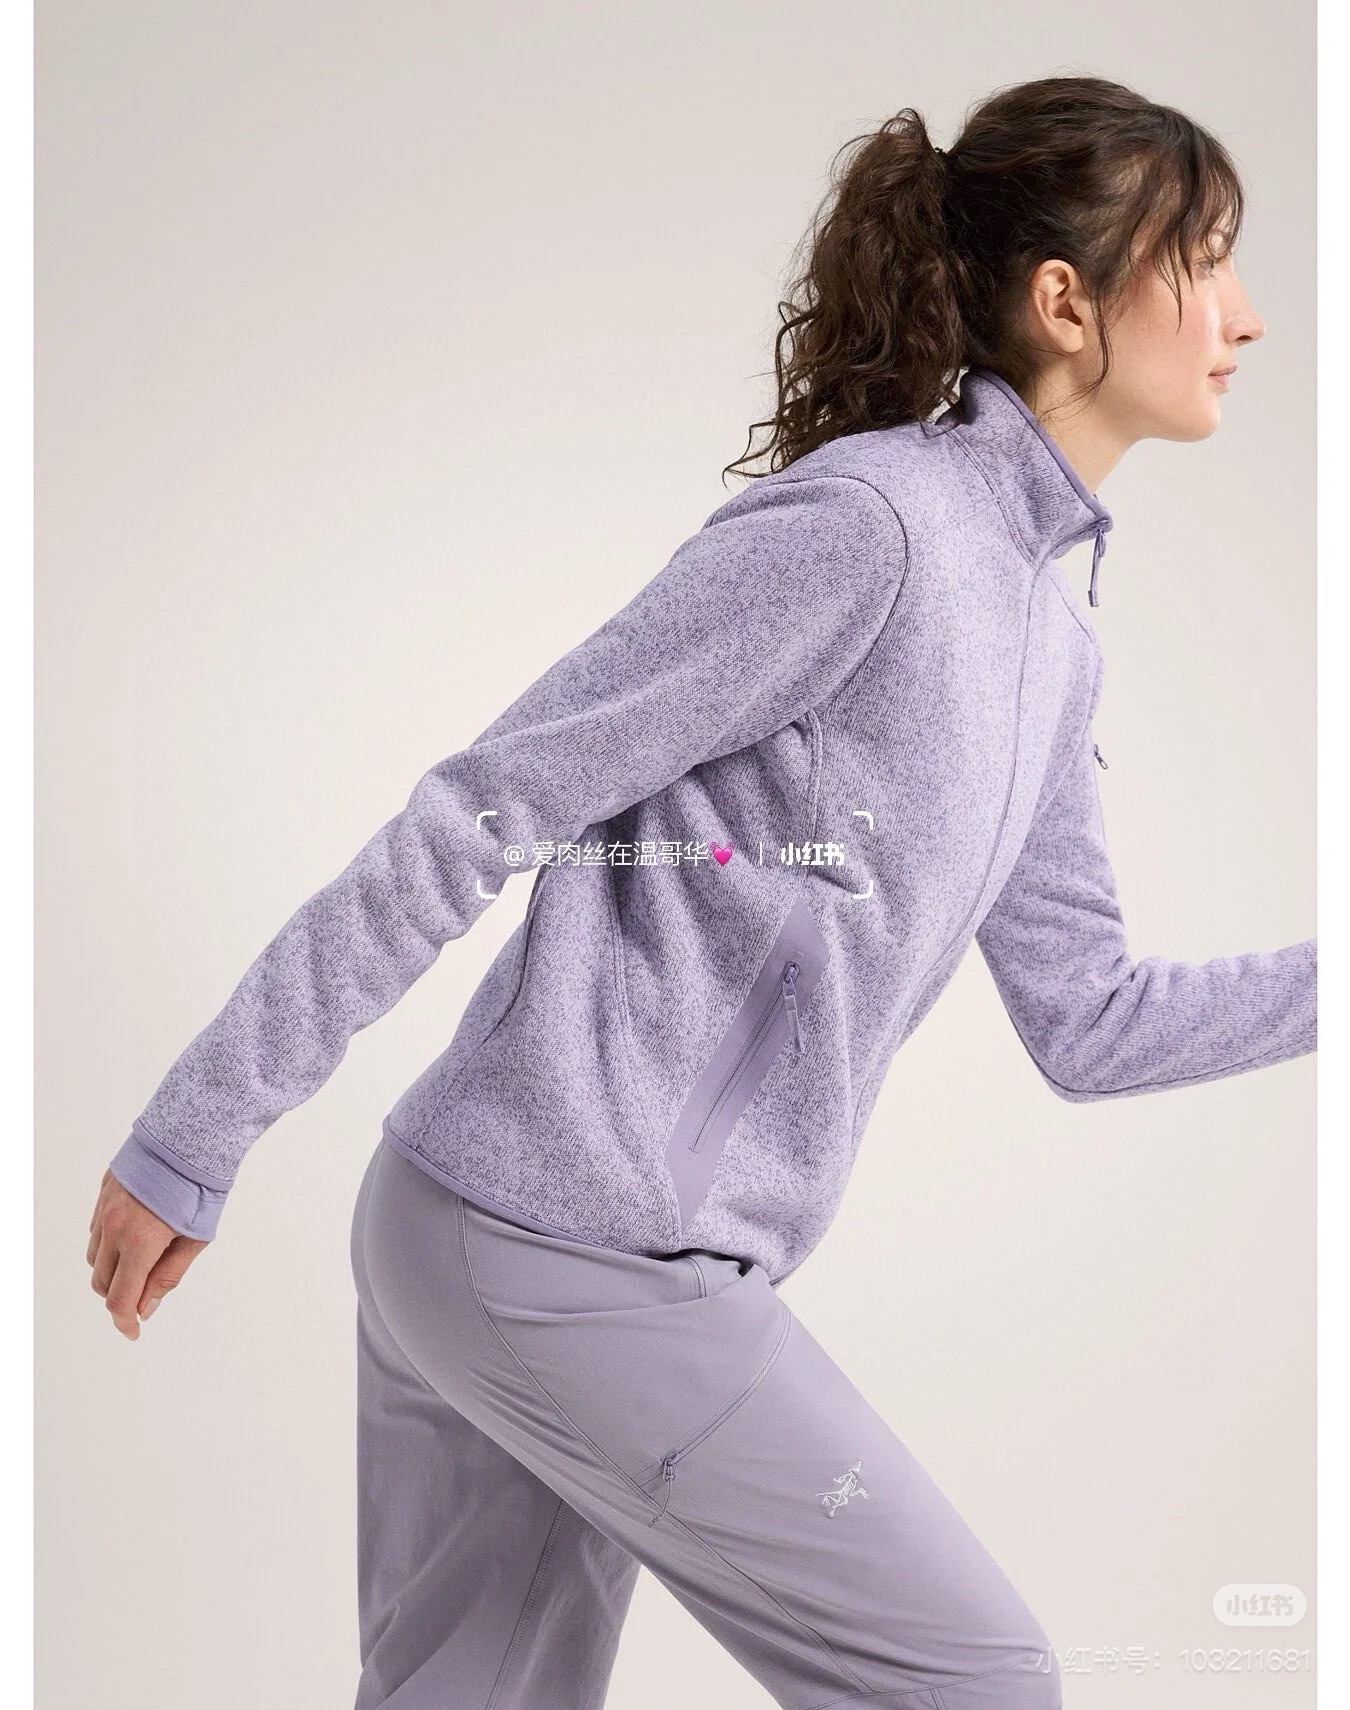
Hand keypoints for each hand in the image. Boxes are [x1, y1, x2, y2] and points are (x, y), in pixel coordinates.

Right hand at [88, 1169, 208, 1339]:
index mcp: (140, 1243)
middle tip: (143, 1295)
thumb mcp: (196, 1238)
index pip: (119, 1298)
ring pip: (94, 1256)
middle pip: (102, 1281)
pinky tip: (133, 1236)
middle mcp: (114, 1227)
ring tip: (142, 1262)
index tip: (134, 1331)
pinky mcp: (104, 1191)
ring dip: (112, 1270)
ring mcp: (105, 1208)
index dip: (125, 1322)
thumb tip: (146, 1308)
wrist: (192, 1135)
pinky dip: (108, 1244)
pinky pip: (96, 1229)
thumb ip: (168, 1275)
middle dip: (119, 1296)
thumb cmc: (201, 1187)